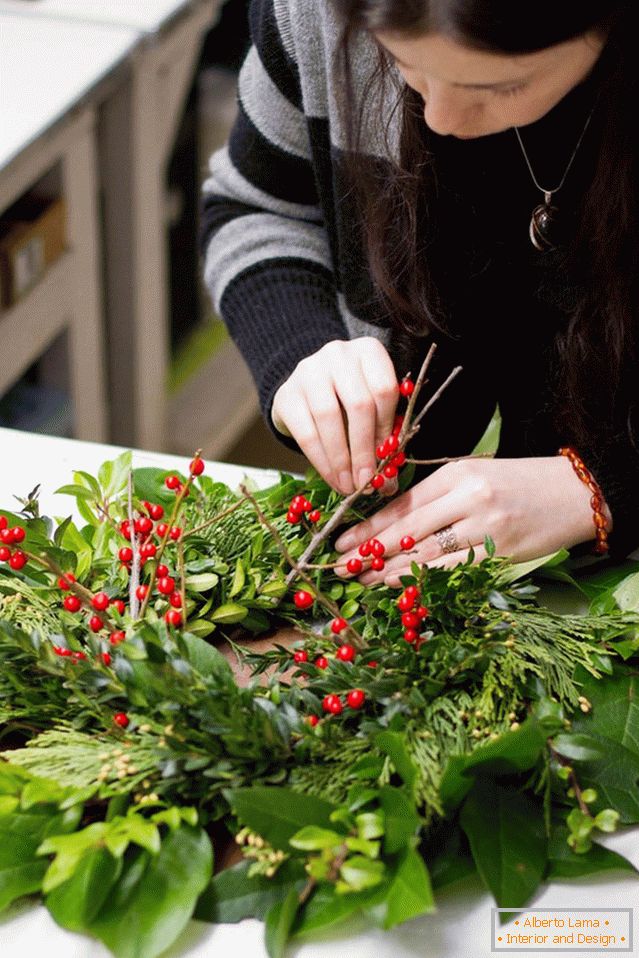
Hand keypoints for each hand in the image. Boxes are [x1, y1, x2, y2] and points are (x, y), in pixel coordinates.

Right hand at [271, 338, 398, 494]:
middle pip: (358, 405)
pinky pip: (306, 433)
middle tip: (367, 482)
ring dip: (341, 460)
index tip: (387, 460)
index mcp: (368, 351)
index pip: (384, 390)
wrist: (306, 389)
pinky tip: (332, 478)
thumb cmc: (348, 400)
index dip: (387, 429)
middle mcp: (338, 354)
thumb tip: (389, 482)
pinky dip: (322, 461)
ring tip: (349, 486)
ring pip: (329, 419)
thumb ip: (384, 433)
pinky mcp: (286, 394)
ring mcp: (309, 371)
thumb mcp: (371, 406)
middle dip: (364, 450)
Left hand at [334, 455, 609, 586]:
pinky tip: (403, 588)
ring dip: (391, 574)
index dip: (368, 527)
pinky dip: (426, 581)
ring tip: (363, 583)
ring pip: (428, 555)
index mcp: (457, 474)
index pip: (402, 504)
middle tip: (340, 568)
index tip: (340, 542)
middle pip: (407, 531)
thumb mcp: (473, 474)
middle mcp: (469, 498)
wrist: (575, 493)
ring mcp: (487, 528)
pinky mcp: (503, 554)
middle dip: (369, 553)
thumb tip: (386, 523)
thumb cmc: (517, 482)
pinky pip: (455, 571)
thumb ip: (435, 495)